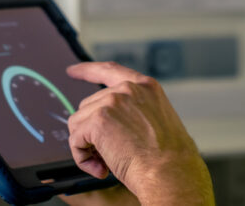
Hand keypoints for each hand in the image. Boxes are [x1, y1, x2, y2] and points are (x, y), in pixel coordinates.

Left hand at [67, 62, 214, 204]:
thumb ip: (134, 111)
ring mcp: (112, 102)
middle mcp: (127, 89)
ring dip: (88, 147)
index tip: (73, 70)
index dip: (88, 70)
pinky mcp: (98, 120)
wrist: (171, 174)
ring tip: (107, 163)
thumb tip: (109, 122)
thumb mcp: (157, 120)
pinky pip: (76, 140)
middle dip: (92, 131)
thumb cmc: (169, 158)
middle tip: (109, 154)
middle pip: (89, 105)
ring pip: (79, 123)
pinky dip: (82, 158)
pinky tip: (101, 169)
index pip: (110, 70)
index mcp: (145, 87)